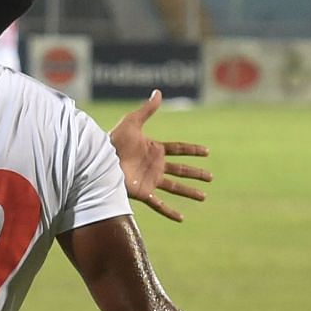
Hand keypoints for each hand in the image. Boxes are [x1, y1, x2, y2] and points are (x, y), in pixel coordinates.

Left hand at [111, 90, 212, 222]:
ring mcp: (150, 180)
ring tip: (203, 197)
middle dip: (195, 173)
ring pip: (175, 187)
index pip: (179, 149)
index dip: (192, 150)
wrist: (100, 160)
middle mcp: (154, 165)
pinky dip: (170, 211)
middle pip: (180, 170)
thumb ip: (147, 110)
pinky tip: (181, 218)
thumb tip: (158, 92)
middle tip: (210, 177)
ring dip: (189, 191)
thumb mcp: (132, 122)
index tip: (207, 152)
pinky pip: (159, 204)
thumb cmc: (113, 140)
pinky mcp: (142, 192)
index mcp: (154, 149)